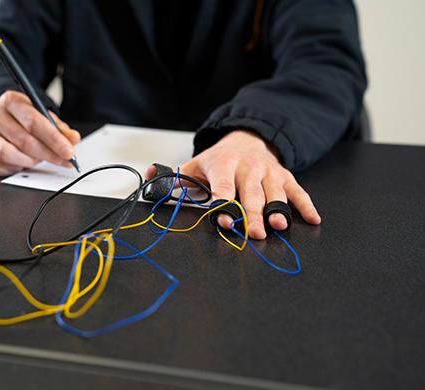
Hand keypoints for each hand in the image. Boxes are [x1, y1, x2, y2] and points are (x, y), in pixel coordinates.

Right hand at [0, 90, 80, 175]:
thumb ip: (59, 128)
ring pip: (8, 154)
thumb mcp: (42, 116)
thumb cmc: (23, 118)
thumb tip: (73, 139)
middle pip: (24, 140)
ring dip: (30, 161)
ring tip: (40, 159)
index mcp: (10, 101)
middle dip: (48, 154)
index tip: (69, 151)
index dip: (53, 139)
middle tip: (64, 161)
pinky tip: (25, 163)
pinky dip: (16, 168)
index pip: (34, 122)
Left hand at [146, 130, 320, 238]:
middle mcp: (248, 168)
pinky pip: (298, 190)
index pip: (222, 186)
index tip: (222, 218)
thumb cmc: (220, 159)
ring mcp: (269, 172)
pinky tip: (312, 219)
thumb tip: (148, 175)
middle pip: (251, 193)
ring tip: (280, 226)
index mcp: (224, 165)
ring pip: (275, 192)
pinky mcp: (285, 176)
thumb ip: (175, 176)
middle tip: (254, 233)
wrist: (247, 139)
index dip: (223, 203)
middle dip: (253, 213)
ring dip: (279, 209)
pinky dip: (305, 205)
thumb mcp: (196, 164)